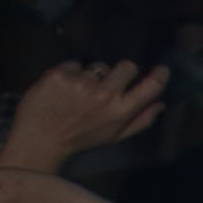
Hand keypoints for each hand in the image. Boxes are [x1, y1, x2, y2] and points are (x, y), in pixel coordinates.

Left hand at [1, 59, 167, 166]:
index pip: (150, 87)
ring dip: (88, 76)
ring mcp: (81, 83)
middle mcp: (105, 95)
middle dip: (120, 72)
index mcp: (121, 111)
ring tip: (75, 94)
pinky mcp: (60, 75)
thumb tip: (161, 104)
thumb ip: (140, 121)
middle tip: (107, 83)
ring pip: (96, 67)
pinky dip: (68, 73)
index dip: (159, 75)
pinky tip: (61, 89)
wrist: (40, 139)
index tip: (161, 68)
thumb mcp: (114, 136)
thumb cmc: (80, 138)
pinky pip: (72, 64)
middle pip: (127, 66)